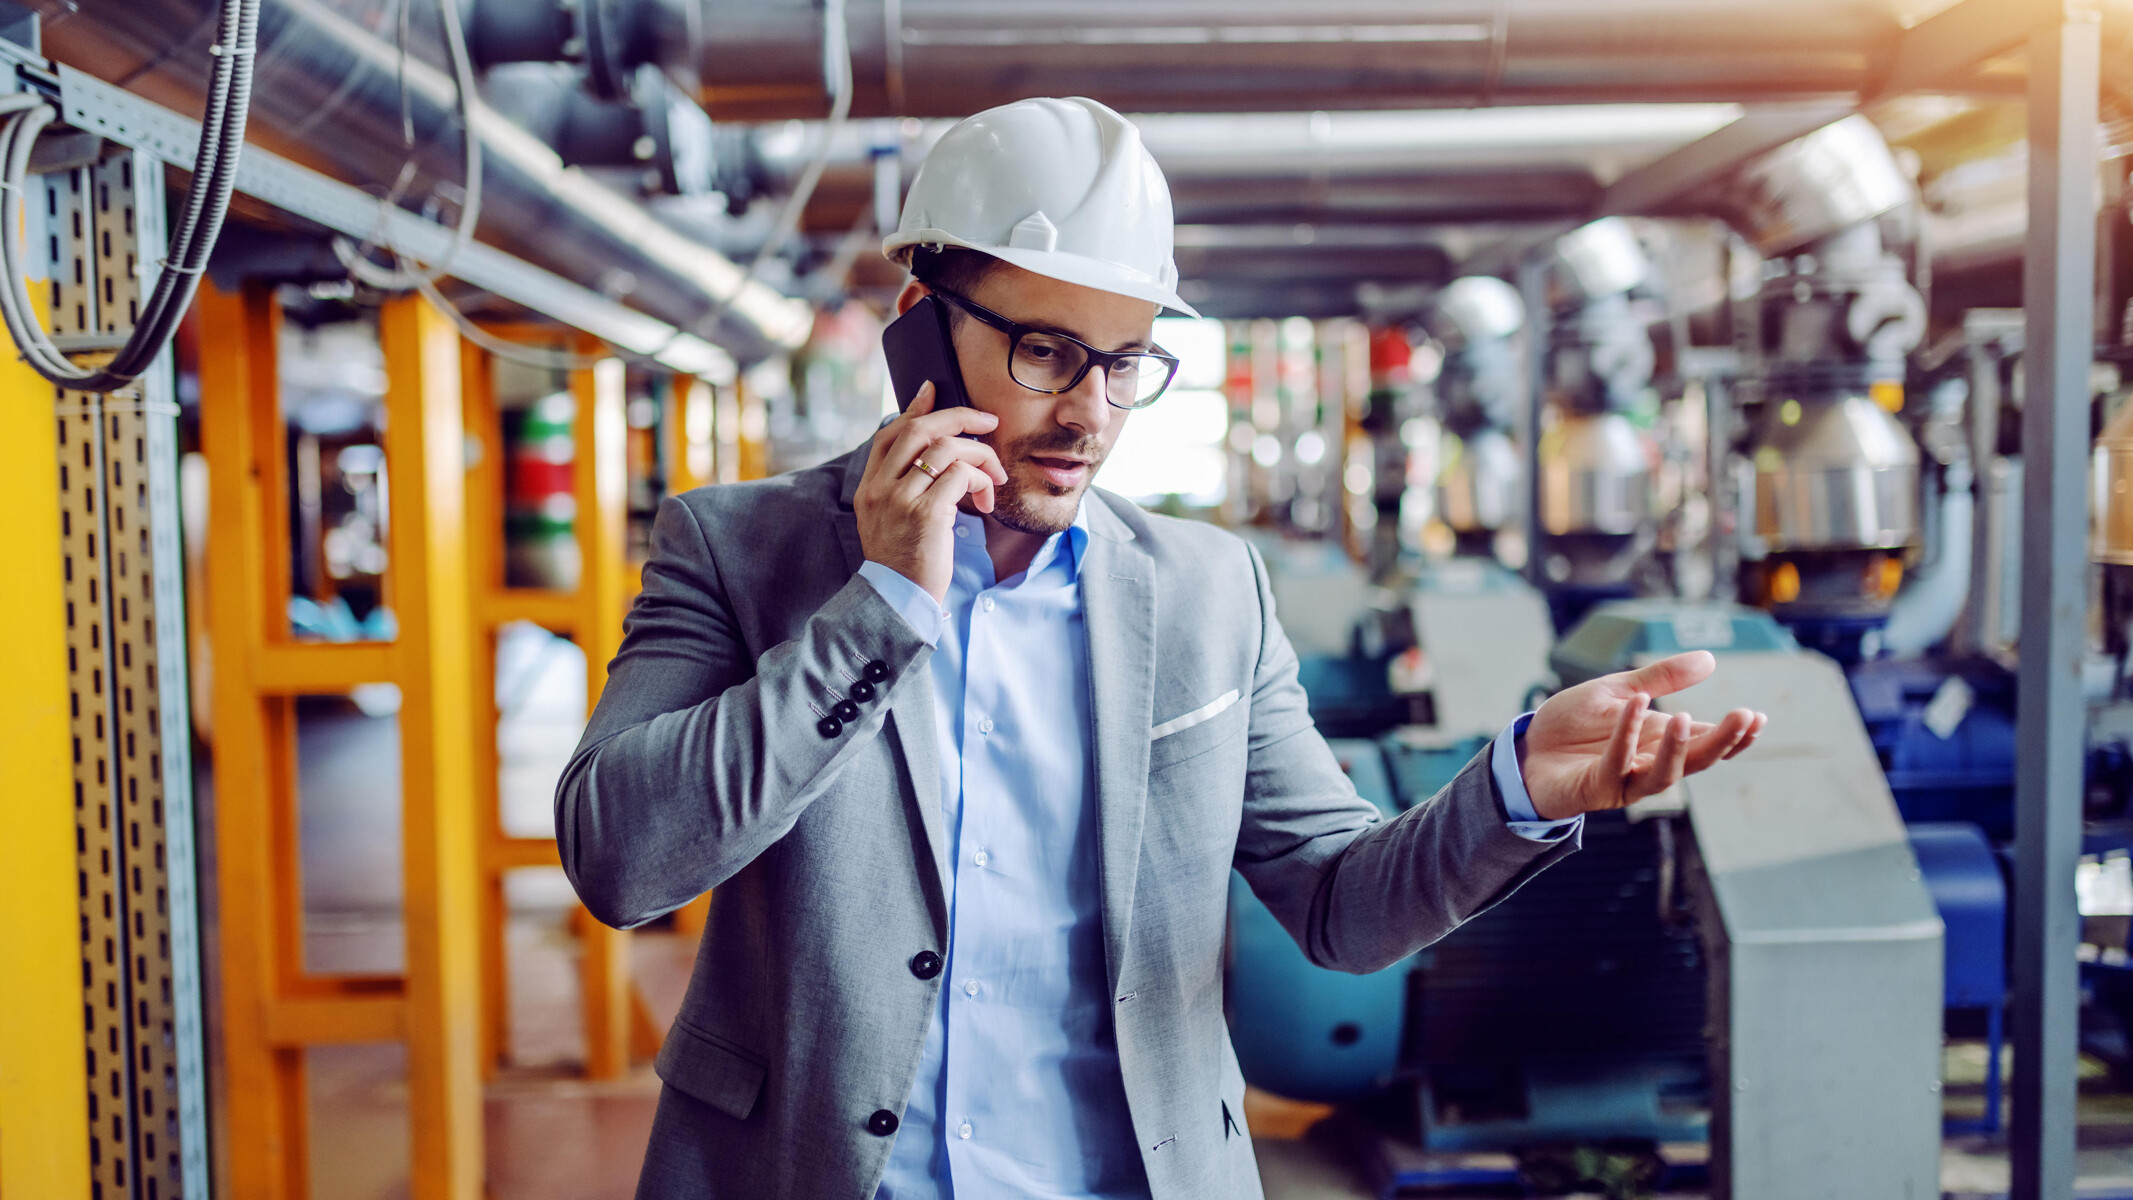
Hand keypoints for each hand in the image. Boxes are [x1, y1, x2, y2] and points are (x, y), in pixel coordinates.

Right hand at [853, 381, 1008, 601]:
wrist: (897, 600)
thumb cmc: (904, 563)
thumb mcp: (890, 521)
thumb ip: (903, 487)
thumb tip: (931, 453)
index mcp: (869, 487)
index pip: (889, 432)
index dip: (914, 408)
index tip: (933, 391)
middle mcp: (880, 488)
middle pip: (920, 430)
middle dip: (960, 417)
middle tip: (989, 422)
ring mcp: (901, 499)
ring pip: (947, 449)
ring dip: (981, 456)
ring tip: (995, 477)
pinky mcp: (926, 513)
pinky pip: (961, 476)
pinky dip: (982, 481)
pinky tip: (987, 501)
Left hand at [1518, 650, 1768, 820]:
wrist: (1525, 748)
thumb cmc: (1572, 724)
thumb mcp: (1616, 690)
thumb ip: (1660, 678)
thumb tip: (1710, 659)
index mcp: (1659, 740)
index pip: (1706, 741)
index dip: (1735, 734)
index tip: (1759, 717)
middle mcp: (1648, 763)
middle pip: (1696, 761)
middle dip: (1723, 742)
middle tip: (1745, 718)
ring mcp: (1624, 780)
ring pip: (1664, 775)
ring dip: (1678, 749)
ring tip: (1684, 717)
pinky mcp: (1595, 788)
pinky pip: (1616, 763)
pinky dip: (1626, 734)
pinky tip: (1635, 704)